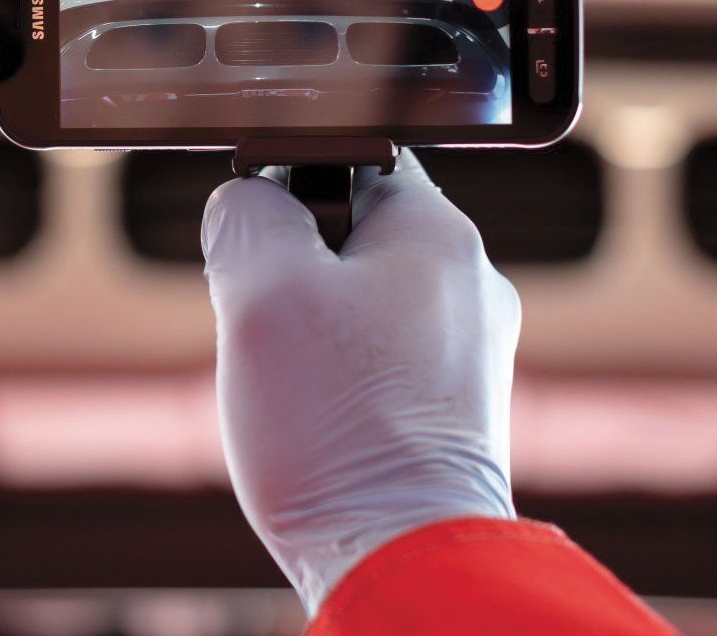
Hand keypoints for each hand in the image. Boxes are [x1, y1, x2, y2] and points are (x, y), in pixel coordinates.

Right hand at [201, 152, 520, 614]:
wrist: (400, 559)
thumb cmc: (338, 428)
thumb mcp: (260, 291)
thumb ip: (246, 216)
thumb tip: (245, 200)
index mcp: (439, 232)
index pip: (351, 156)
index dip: (285, 187)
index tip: (257, 241)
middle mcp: (472, 282)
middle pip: (352, 235)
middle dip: (292, 272)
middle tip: (268, 325)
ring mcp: (470, 352)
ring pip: (361, 304)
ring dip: (312, 334)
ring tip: (296, 387)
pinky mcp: (456, 411)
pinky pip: (380, 366)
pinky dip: (340, 385)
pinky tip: (322, 424)